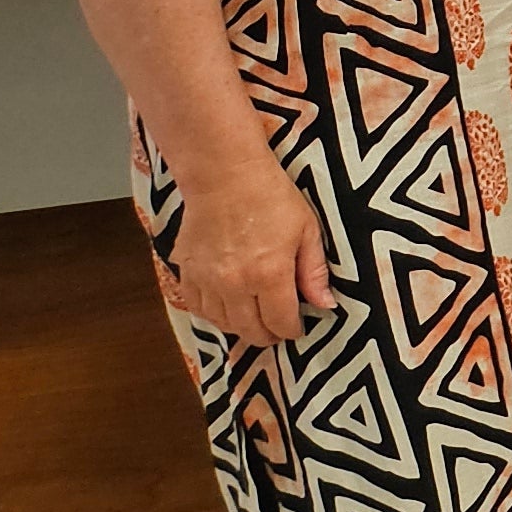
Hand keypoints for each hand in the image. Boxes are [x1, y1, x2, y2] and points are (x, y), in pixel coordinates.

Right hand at [165, 161, 334, 345]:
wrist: (225, 175)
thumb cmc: (272, 198)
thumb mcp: (307, 231)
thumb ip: (314, 272)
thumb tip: (325, 306)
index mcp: (269, 275)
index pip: (280, 323)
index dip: (292, 331)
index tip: (297, 327)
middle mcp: (234, 284)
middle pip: (249, 331)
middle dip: (267, 335)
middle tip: (277, 328)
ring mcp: (206, 280)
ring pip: (222, 324)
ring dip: (240, 326)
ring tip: (254, 317)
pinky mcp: (186, 271)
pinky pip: (196, 308)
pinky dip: (212, 314)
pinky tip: (227, 306)